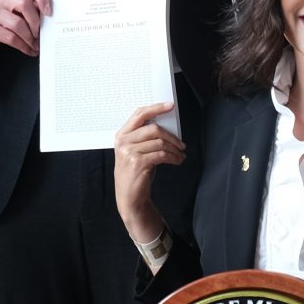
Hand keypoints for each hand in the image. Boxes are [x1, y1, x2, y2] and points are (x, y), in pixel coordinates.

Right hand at [0, 0, 54, 55]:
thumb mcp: (12, 7)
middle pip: (25, 4)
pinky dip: (23, 46)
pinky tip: (28, 50)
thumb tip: (48, 19)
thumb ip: (28, 7)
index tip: (49, 12)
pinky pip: (10, 38)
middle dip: (36, 21)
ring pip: (17, 23)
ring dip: (30, 37)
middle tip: (40, 33)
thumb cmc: (0, 17)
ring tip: (35, 44)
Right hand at [113, 100, 183, 247]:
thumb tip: (166, 126)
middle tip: (181, 144)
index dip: (156, 108)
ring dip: (175, 149)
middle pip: (153, 128)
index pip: (139, 114)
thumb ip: (144, 137)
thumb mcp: (135, 151)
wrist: (129, 197)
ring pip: (160, 142)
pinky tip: (177, 161)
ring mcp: (129, 152)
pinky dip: (173, 157)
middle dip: (172, 136)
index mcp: (121, 135)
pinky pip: (162, 154)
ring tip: (180, 155)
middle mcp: (123, 142)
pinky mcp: (137, 163)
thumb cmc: (135, 173)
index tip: (170, 106)